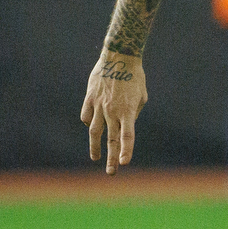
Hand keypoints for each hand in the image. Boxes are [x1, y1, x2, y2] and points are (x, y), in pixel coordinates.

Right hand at [81, 53, 147, 174]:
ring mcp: (99, 105)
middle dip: (111, 158)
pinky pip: (86, 115)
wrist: (119, 56)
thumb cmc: (135, 76)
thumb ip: (134, 113)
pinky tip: (90, 127)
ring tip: (95, 157)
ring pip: (95, 131)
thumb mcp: (141, 96)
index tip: (124, 163)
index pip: (127, 136)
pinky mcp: (90, 98)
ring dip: (95, 147)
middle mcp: (112, 110)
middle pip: (111, 139)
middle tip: (111, 172)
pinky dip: (88, 122)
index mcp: (128, 110)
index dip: (125, 150)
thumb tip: (124, 125)